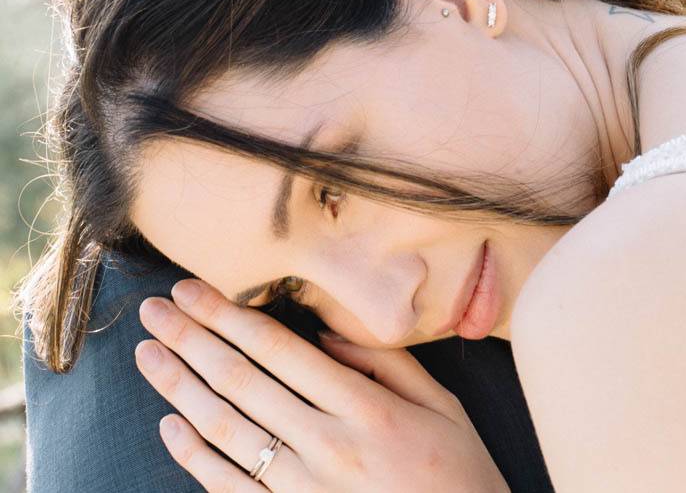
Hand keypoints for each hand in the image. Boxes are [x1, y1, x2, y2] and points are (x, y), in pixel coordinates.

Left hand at [134, 278, 509, 492]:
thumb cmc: (459, 473)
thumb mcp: (443, 407)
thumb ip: (388, 363)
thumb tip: (325, 333)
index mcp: (367, 409)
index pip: (278, 349)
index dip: (228, 315)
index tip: (193, 289)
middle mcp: (329, 446)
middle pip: (242, 381)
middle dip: (191, 339)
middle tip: (154, 309)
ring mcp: (305, 489)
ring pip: (226, 430)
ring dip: (179, 388)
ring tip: (148, 355)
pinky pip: (232, 488)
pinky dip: (194, 458)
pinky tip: (170, 426)